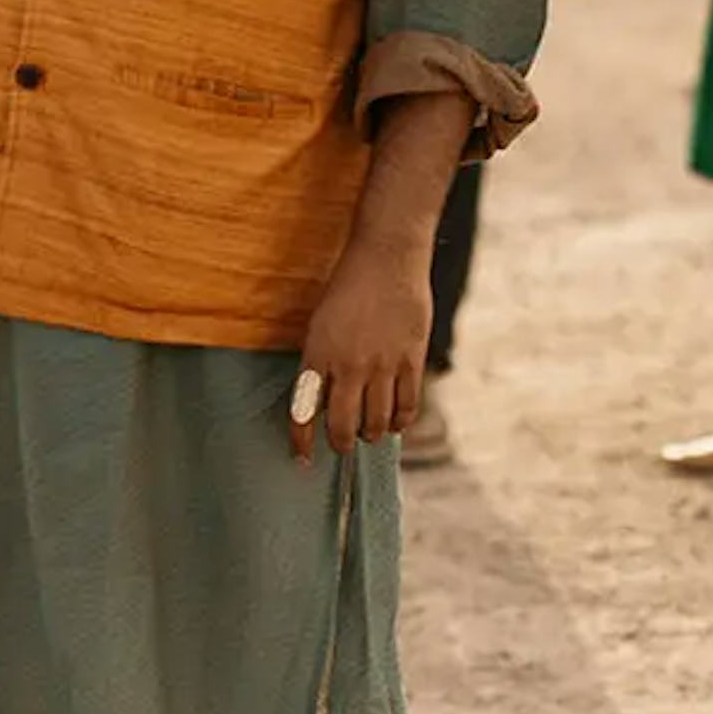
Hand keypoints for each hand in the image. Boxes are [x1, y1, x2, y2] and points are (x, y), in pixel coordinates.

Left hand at [292, 237, 431, 462]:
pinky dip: (401, 422)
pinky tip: (396, 422)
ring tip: (369, 432)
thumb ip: (321, 361)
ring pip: (377, 422)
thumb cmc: (350, 285)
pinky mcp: (411, 360)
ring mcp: (382, 365)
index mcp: (317, 353)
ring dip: (371, 434)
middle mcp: (348, 364)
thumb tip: (324, 398)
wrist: (387, 256)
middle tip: (342, 445)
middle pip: (343, 426)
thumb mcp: (321, 322)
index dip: (302, 440)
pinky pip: (407, 407)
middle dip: (341, 443)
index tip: (303, 457)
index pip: (303, 410)